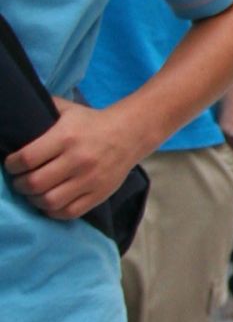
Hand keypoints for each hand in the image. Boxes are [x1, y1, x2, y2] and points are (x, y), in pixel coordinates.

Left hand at [4, 97, 141, 220]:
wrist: (130, 133)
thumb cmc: (92, 122)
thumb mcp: (67, 110)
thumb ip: (43, 109)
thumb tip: (18, 114)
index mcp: (65, 137)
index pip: (27, 158)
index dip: (12, 165)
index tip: (12, 165)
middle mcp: (77, 160)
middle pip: (35, 183)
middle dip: (20, 184)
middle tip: (20, 181)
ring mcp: (89, 180)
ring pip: (50, 201)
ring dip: (34, 200)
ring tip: (34, 193)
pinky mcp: (99, 194)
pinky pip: (69, 212)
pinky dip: (53, 211)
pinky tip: (50, 203)